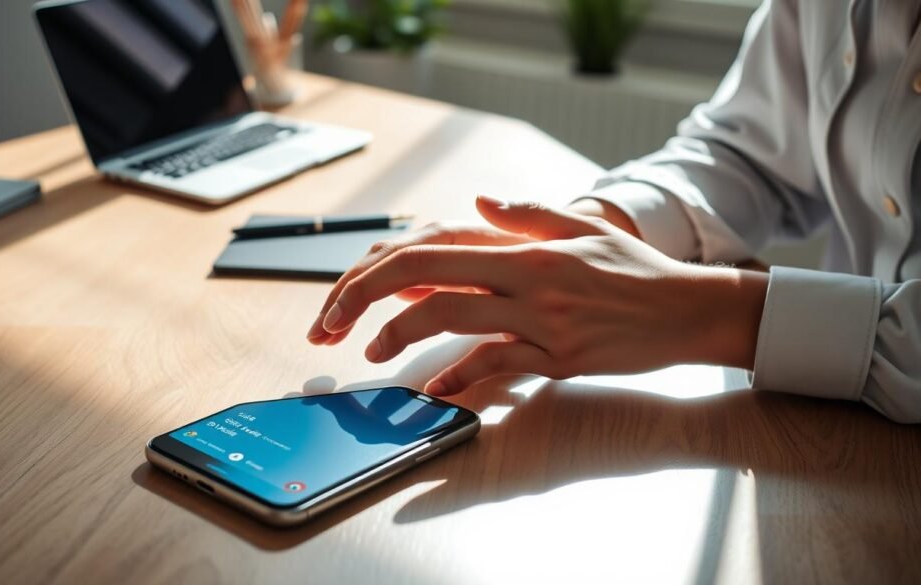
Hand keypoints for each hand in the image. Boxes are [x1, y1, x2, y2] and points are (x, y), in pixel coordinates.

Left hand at [307, 196, 766, 395]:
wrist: (689, 310)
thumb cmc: (634, 269)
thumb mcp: (582, 229)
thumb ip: (527, 216)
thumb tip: (480, 203)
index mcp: (524, 248)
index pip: (431, 247)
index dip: (378, 266)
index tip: (348, 288)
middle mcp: (526, 281)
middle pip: (426, 281)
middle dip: (365, 300)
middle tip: (332, 324)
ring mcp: (541, 323)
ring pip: (452, 321)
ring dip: (401, 337)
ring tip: (372, 352)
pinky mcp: (558, 360)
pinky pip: (497, 367)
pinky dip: (460, 377)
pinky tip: (434, 387)